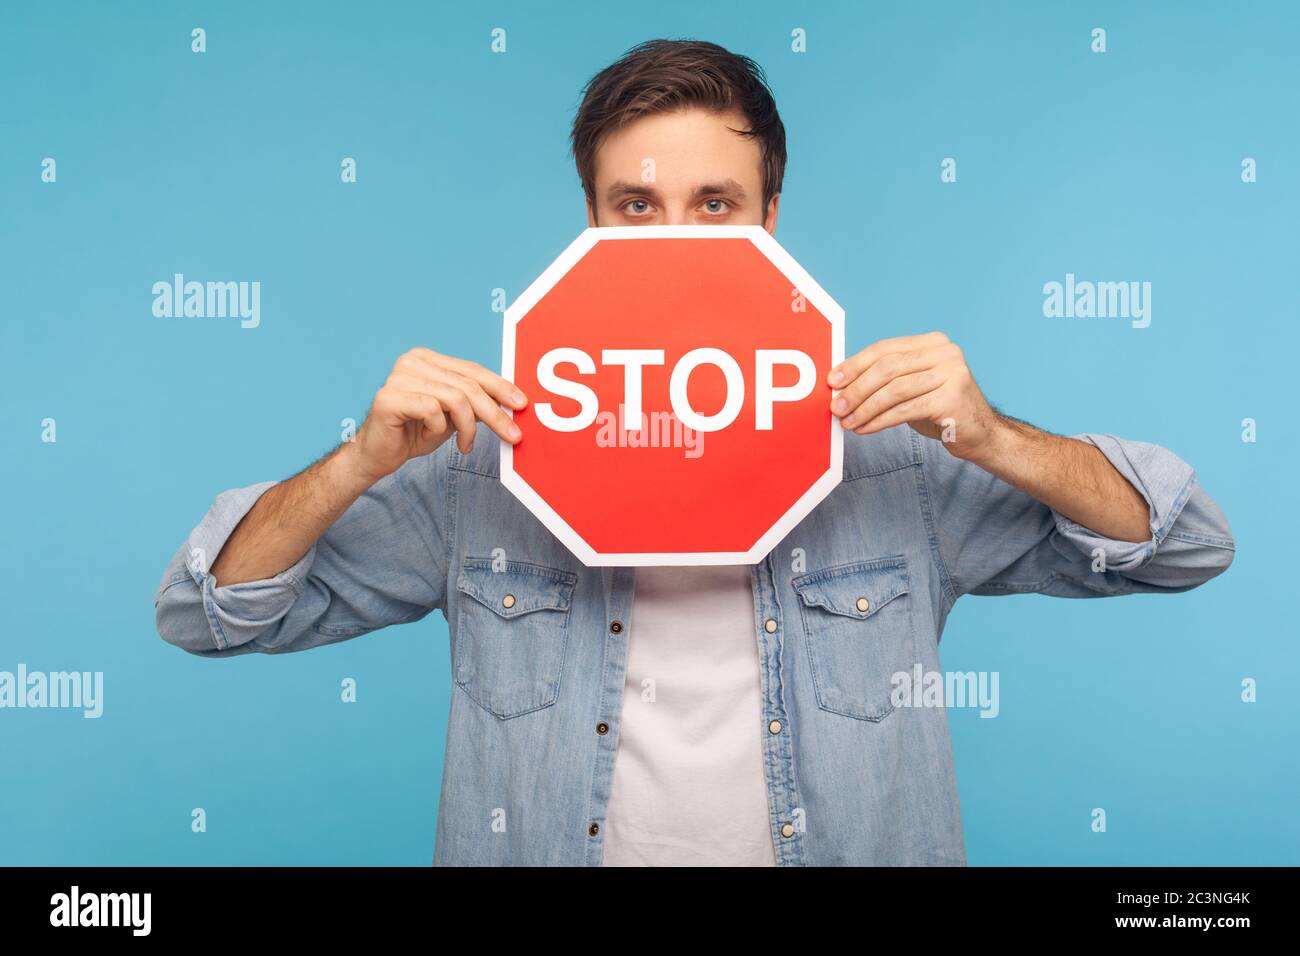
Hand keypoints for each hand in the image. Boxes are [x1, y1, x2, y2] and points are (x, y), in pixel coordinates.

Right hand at [345, 348, 526, 483]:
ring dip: (467, 428)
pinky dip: (439, 429)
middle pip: (468, 384)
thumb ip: (475, 403)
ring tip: (465, 445)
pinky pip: (433, 411)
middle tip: (513, 435)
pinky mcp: (389, 397)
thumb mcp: (453, 416)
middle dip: (495, 413)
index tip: (521, 404)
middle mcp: (412, 361)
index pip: (472, 370)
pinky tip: (429, 437)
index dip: (500, 386)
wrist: (376, 456)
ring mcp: (398, 377)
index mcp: (428, 359)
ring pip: (456, 398)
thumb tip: (511, 402)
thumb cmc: (414, 433)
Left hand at [827, 332, 1000, 460]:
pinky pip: (905, 409)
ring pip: (894, 390)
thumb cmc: (940, 409)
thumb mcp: (913, 386)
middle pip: (887, 368)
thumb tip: (841, 385)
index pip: (885, 349)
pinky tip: (865, 429)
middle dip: (856, 389)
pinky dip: (880, 420)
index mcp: (932, 342)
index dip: (855, 364)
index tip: (833, 381)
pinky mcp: (952, 398)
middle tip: (836, 407)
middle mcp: (945, 352)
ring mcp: (952, 373)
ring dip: (865, 408)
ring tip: (848, 422)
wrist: (981, 434)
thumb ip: (885, 379)